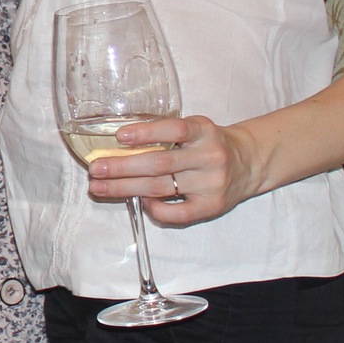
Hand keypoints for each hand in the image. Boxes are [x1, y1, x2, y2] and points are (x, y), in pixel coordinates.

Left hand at [86, 114, 260, 226]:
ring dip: (125, 188)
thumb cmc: (208, 144)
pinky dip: (155, 209)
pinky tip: (139, 202)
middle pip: (160, 164)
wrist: (248, 163)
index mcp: (204, 131)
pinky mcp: (212, 206)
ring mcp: (211, 184)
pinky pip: (178, 213)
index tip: (119, 136)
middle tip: (95, 168)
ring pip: (161, 188)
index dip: (146, 133)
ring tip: (100, 187)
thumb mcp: (194, 129)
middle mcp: (210, 156)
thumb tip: (116, 143)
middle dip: (122, 167)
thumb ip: (165, 132)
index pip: (174, 129)